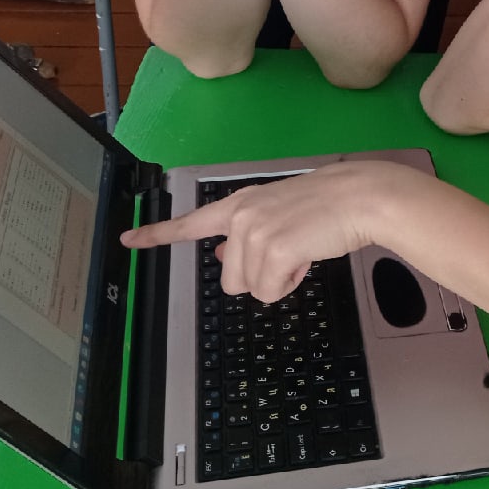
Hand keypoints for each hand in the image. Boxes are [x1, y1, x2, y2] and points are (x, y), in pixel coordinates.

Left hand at [121, 160, 421, 301]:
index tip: (127, 240)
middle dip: (259, 277)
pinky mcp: (273, 250)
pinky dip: (291, 283)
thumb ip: (246, 235)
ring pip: (251, 288)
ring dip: (278, 280)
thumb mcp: (279, 214)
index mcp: (240, 204)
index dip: (156, 235)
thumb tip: (224, 261)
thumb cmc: (328, 205)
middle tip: (289, 253)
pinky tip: (307, 257)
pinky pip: (270, 291)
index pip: (190, 223)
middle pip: (230, 278)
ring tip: (302, 250)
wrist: (360, 197)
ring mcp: (254, 233)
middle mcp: (240, 215)